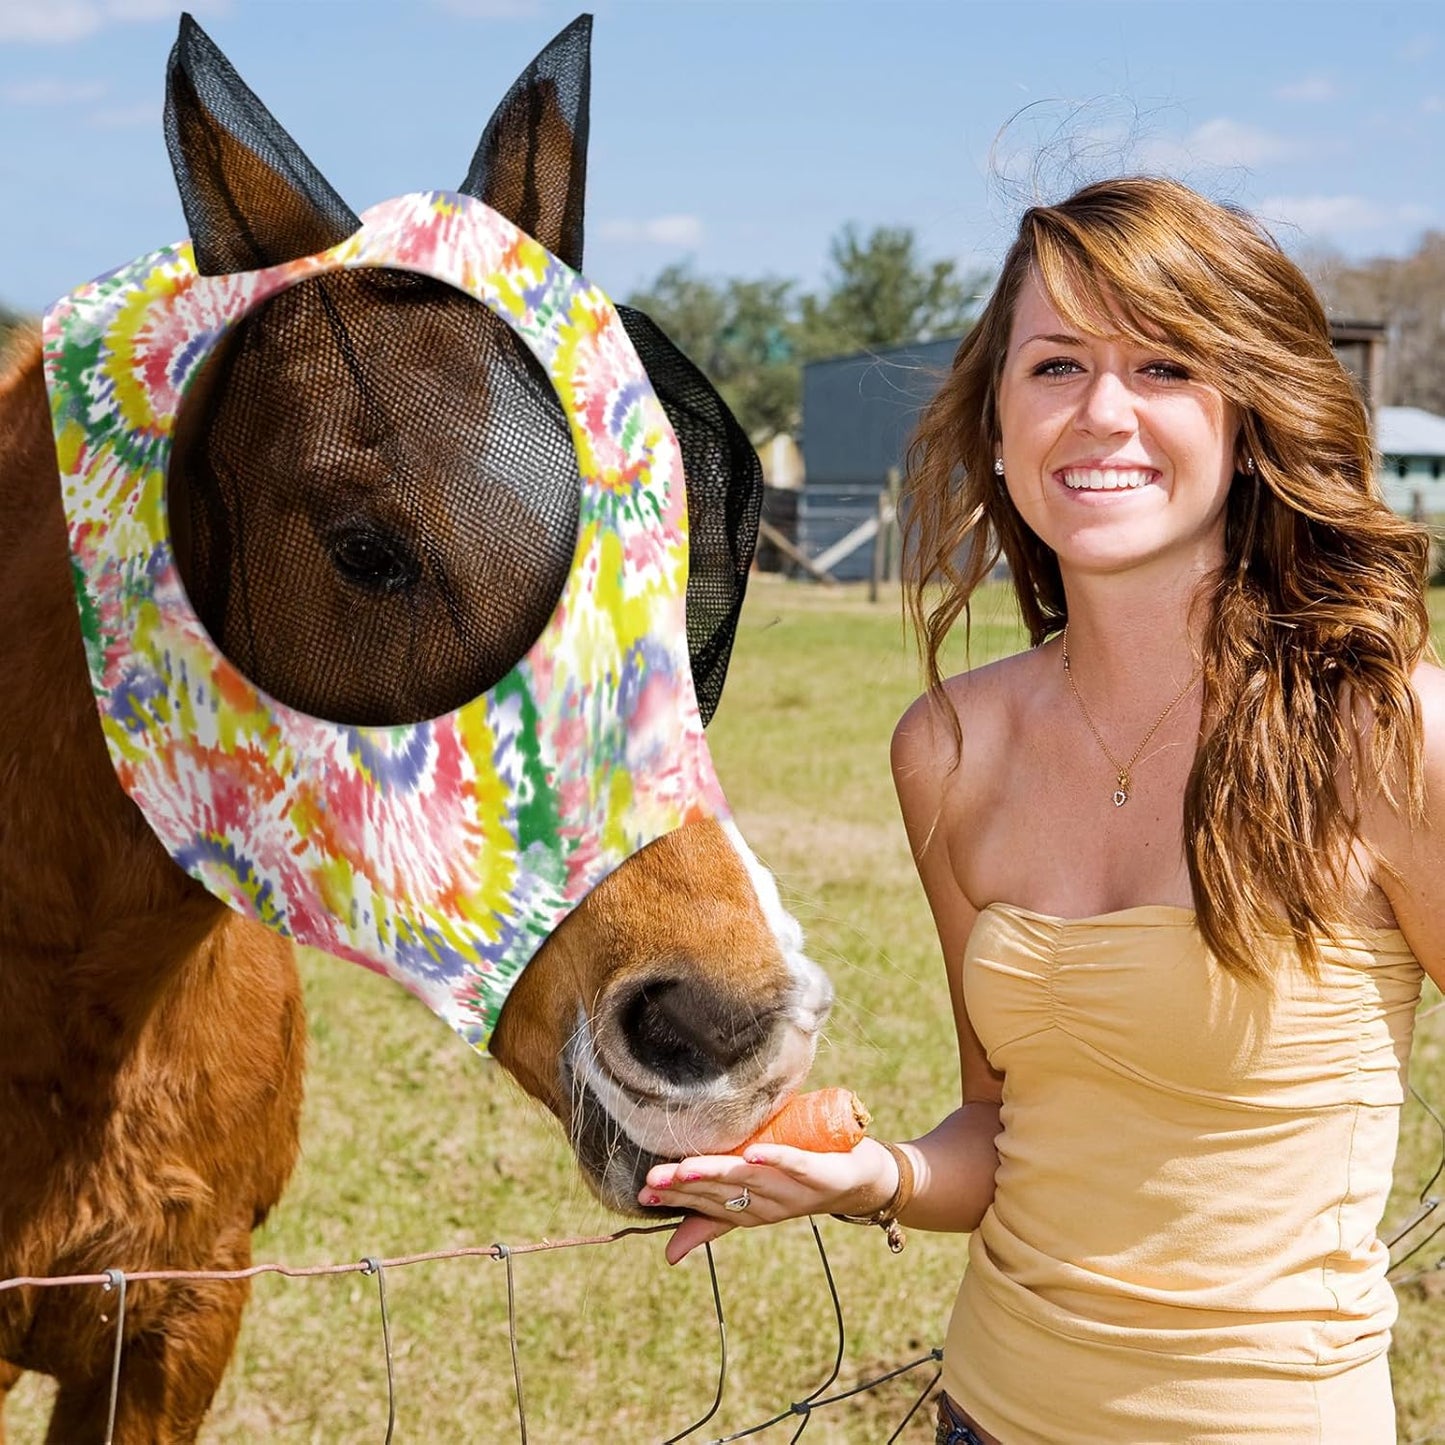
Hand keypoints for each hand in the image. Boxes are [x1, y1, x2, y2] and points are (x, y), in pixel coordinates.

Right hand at [640, 1138, 898, 1264]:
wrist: (864, 1182)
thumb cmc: (803, 1181)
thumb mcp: (755, 1197)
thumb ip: (713, 1218)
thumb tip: (669, 1254)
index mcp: (751, 1209)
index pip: (706, 1204)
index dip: (674, 1198)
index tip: (642, 1191)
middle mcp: (769, 1205)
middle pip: (722, 1194)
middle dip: (686, 1186)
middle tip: (652, 1180)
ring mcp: (795, 1190)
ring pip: (750, 1180)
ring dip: (718, 1174)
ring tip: (686, 1167)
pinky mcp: (821, 1173)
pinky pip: (796, 1165)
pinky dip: (777, 1160)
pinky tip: (754, 1153)